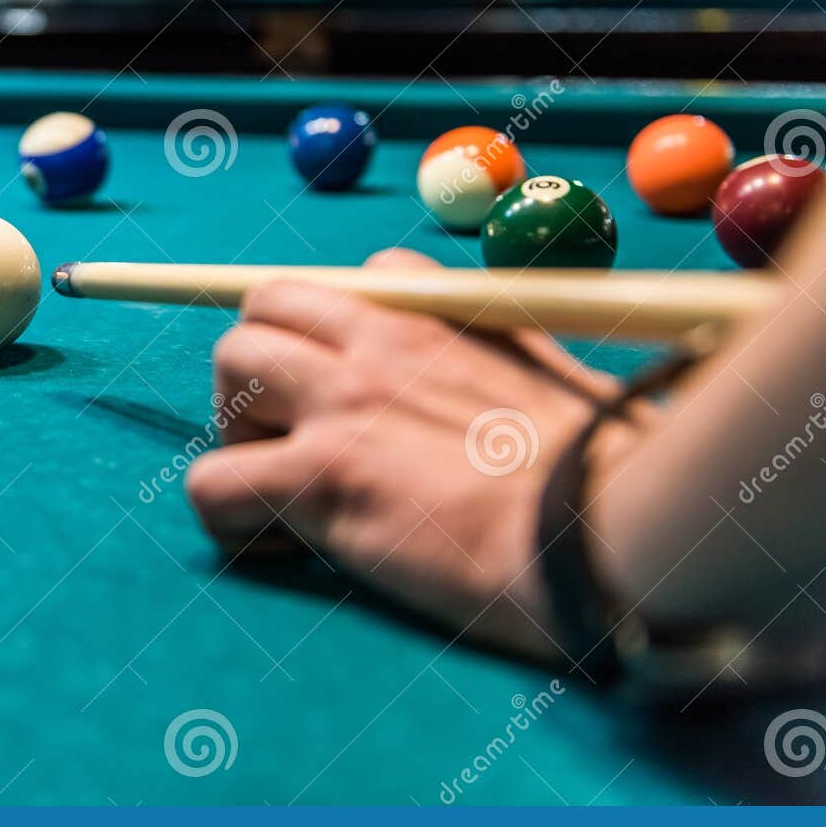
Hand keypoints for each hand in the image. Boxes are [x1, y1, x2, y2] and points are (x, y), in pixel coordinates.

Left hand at [185, 249, 656, 662]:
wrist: (613, 533)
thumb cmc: (614, 474)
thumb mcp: (564, 381)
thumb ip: (510, 367)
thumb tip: (501, 394)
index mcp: (444, 314)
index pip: (354, 279)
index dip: (337, 338)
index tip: (359, 397)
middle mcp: (384, 340)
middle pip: (267, 303)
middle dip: (263, 365)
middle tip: (296, 437)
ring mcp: (344, 402)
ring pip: (228, 363)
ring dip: (239, 427)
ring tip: (284, 487)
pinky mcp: (321, 477)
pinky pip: (211, 482)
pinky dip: (229, 518)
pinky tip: (283, 547)